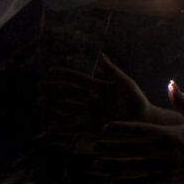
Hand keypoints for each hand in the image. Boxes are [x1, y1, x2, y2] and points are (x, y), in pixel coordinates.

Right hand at [46, 55, 178, 133]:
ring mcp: (91, 114)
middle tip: (38, 87)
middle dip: (54, 91)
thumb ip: (113, 72)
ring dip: (54, 106)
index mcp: (100, 87)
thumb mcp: (126, 84)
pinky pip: (74, 128)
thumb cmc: (138, 101)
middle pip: (69, 94)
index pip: (79, 79)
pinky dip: (62, 129)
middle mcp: (92, 100)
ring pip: (68, 109)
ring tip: (39, 103)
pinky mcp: (92, 127)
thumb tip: (100, 55)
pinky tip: (50, 129)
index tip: (51, 70)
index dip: (65, 75)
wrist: (144, 122)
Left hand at [96, 81, 183, 183]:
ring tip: (97, 164)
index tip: (106, 128)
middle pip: (134, 150)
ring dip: (115, 166)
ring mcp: (167, 168)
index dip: (123, 129)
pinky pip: (144, 183)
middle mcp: (167, 152)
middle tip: (93, 147)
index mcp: (172, 135)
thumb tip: (171, 83)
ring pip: (136, 168)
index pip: (142, 131)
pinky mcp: (168, 181)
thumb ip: (182, 101)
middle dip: (113, 148)